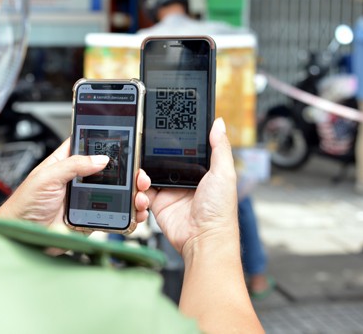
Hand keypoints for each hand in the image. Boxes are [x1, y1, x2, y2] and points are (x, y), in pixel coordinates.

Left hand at [0, 138, 151, 228]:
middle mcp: (79, 178)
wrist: (23, 235)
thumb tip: (101, 159)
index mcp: (66, 162)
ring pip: (116, 192)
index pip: (90, 146)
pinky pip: (114, 214)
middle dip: (128, 171)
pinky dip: (128, 213)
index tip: (126, 142)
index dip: (107, 143)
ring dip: (132, 192)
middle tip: (138, 174)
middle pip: (110, 170)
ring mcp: (88, 198)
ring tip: (139, 194)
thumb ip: (73, 164)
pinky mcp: (92, 217)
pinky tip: (135, 212)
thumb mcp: (47, 176)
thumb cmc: (25, 203)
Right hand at [147, 118, 238, 256]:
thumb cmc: (219, 210)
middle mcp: (183, 179)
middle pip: (160, 161)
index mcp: (200, 170)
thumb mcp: (224, 174)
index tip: (158, 132)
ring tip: (144, 178)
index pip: (182, 150)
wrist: (204, 240)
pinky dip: (138, 192)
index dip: (170, 142)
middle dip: (149, 157)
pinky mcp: (158, 205)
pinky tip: (143, 194)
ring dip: (141, 175)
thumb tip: (218, 123)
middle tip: (143, 155)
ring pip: (147, 175)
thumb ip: (220, 148)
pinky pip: (141, 194)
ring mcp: (169, 192)